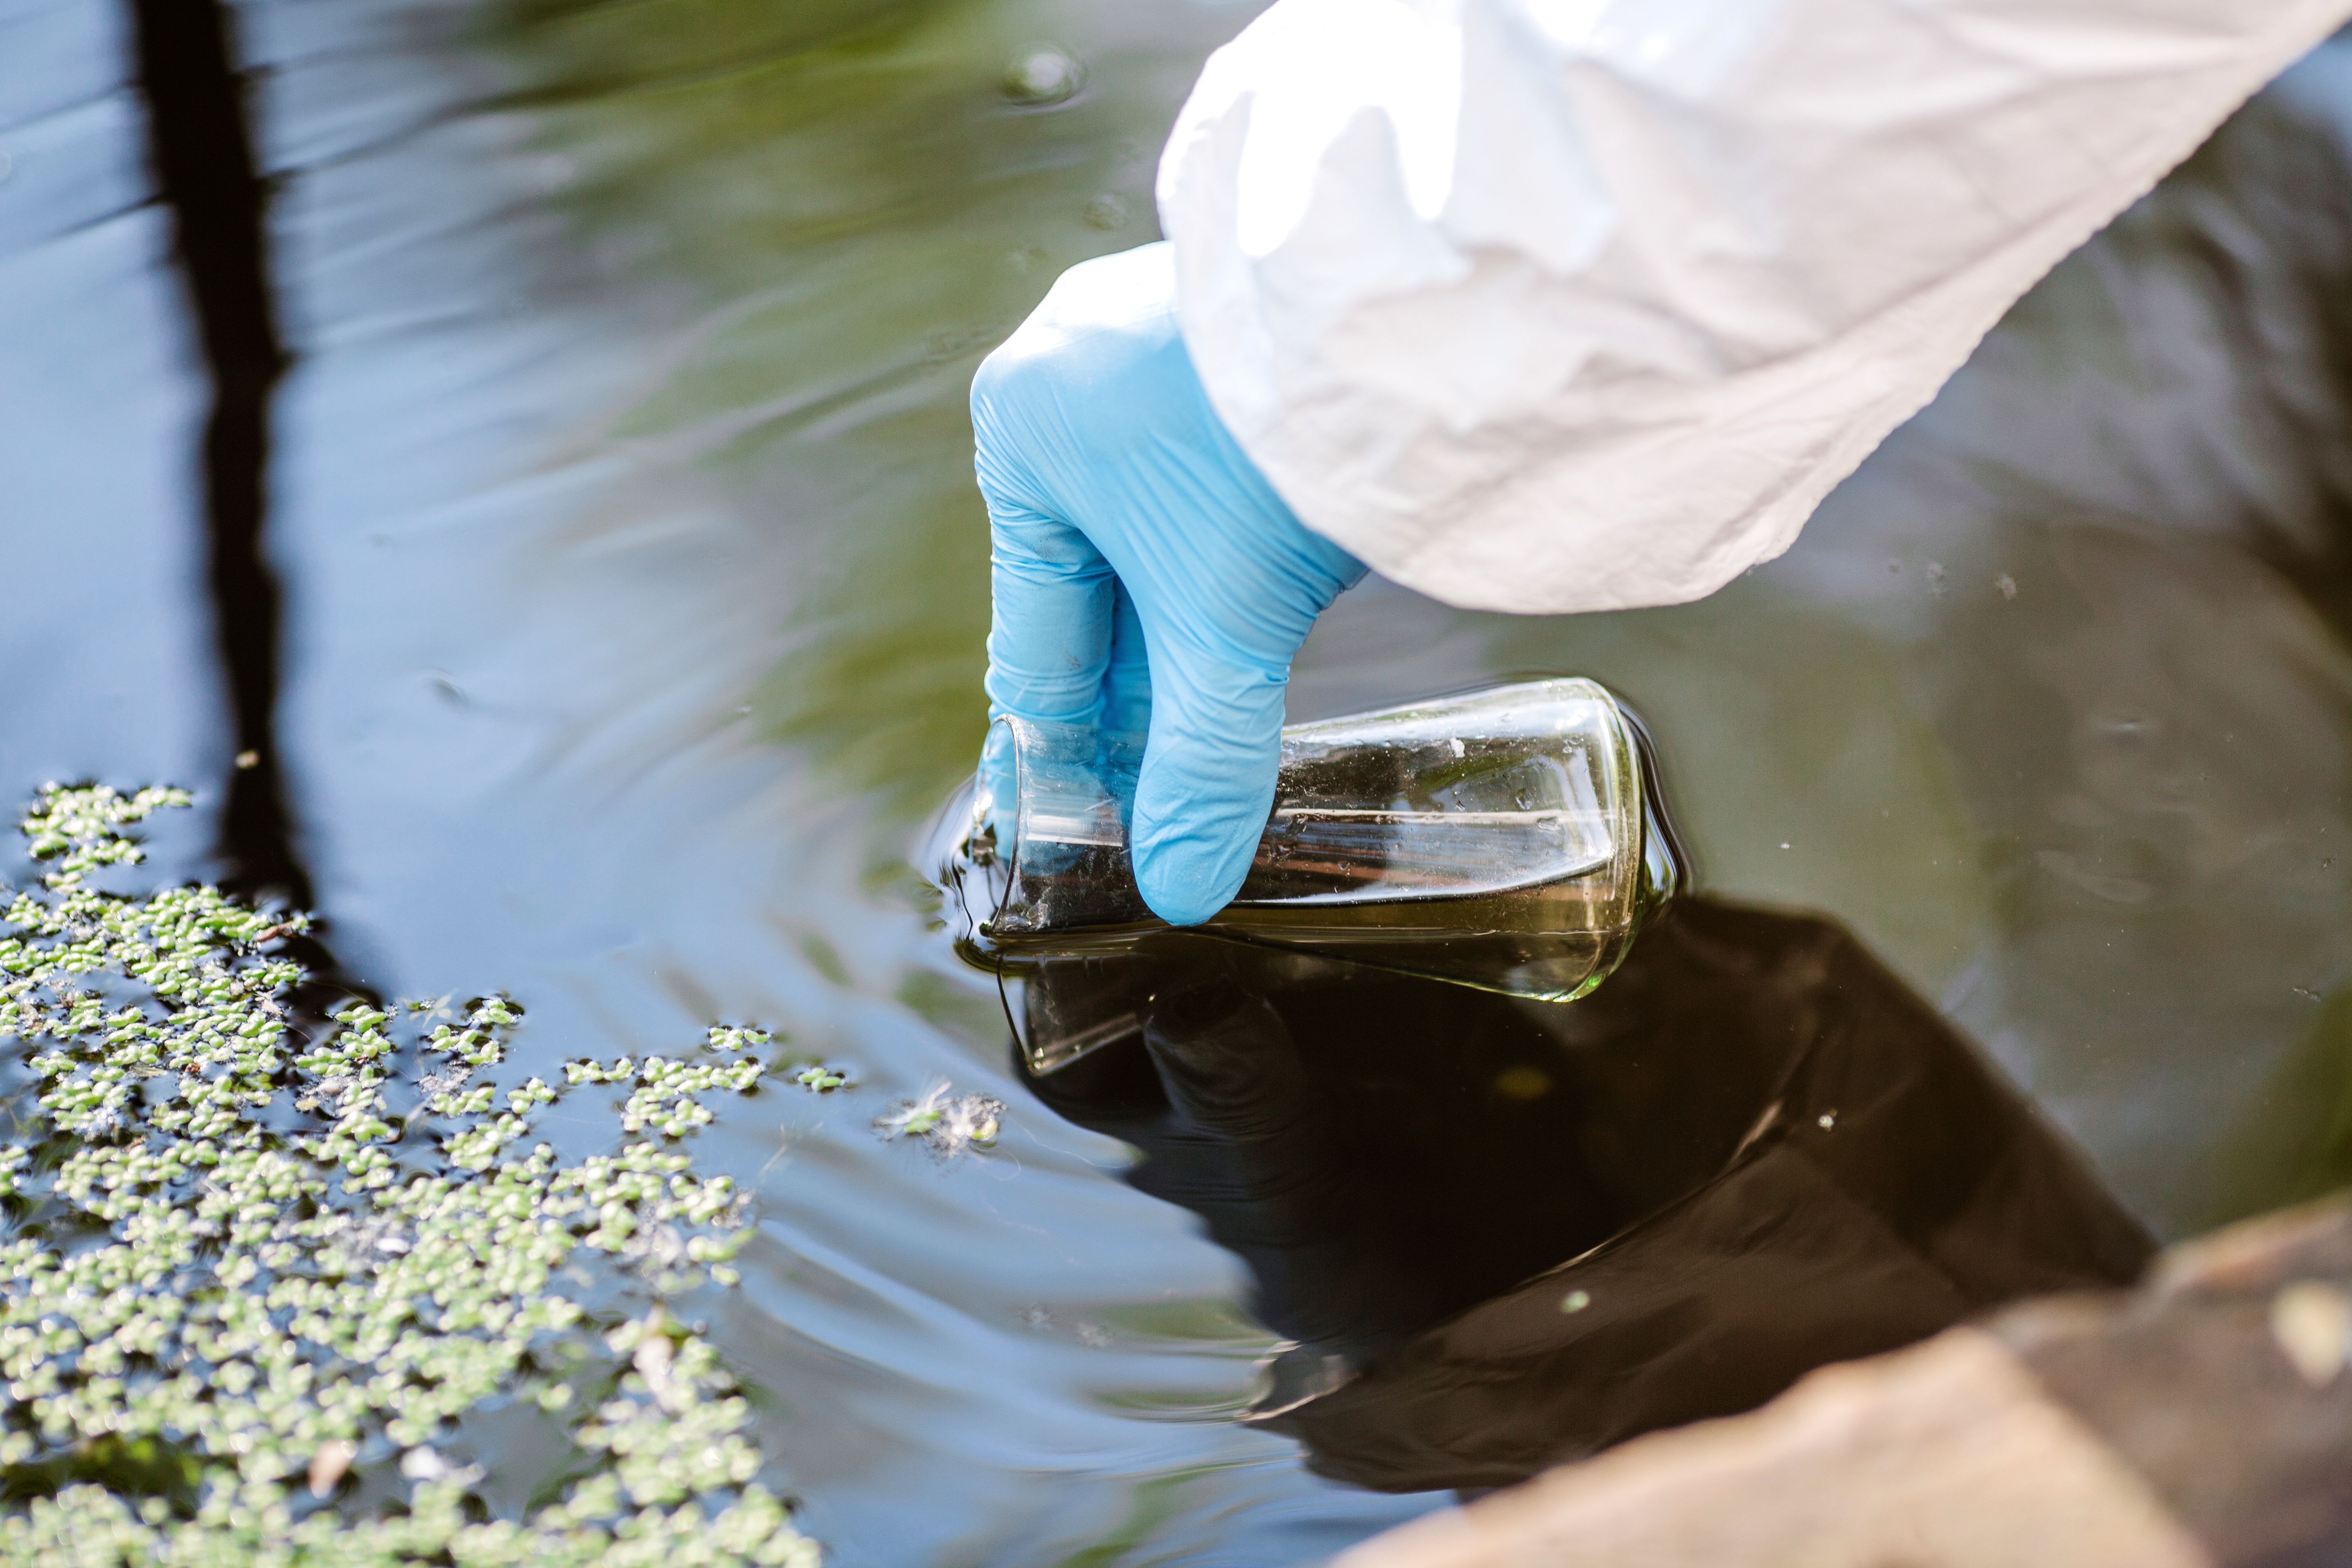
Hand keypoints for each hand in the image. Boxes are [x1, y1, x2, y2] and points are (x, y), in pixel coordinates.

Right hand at [971, 242, 1364, 925]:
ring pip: (1162, 538)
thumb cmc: (1273, 446)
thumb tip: (1178, 886)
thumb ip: (1199, 760)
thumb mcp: (1221, 622)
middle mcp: (1070, 377)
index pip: (1037, 635)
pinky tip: (1264, 618)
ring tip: (1207, 731)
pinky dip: (1235, 558)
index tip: (1056, 819)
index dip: (1057, 745)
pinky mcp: (1236, 340)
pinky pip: (1216, 482)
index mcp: (1022, 433)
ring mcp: (1153, 342)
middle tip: (1141, 802)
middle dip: (1134, 698)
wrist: (1402, 303)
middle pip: (1101, 591)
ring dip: (1189, 633)